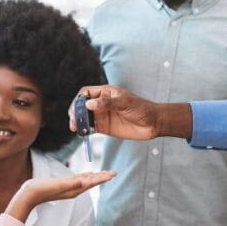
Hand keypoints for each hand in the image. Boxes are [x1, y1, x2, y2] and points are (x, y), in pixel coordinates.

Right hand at [6, 171, 115, 221]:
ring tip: (103, 173)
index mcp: (74, 189)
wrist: (29, 195)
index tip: (113, 174)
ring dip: (94, 177)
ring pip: (85, 181)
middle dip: (102, 177)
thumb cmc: (42, 189)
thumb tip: (86, 181)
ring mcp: (68, 188)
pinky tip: (86, 175)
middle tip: (113, 172)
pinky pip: (77, 180)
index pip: (92, 182)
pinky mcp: (62, 185)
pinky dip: (84, 176)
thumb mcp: (58, 185)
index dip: (103, 177)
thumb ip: (72, 183)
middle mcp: (73, 190)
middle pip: (91, 182)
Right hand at [69, 86, 186, 140]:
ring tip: (74, 128)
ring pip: (84, 117)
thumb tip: (89, 104)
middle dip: (75, 111)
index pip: (86, 92)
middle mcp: (101, 103)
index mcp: (106, 93)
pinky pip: (90, 128)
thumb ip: (107, 103)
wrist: (153, 123)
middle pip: (82, 105)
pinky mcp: (104, 127)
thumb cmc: (141, 108)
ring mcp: (102, 115)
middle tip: (73, 119)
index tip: (77, 107)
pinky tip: (81, 133)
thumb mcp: (125, 102)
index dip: (79, 98)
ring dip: (77, 122)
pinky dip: (84, 130)